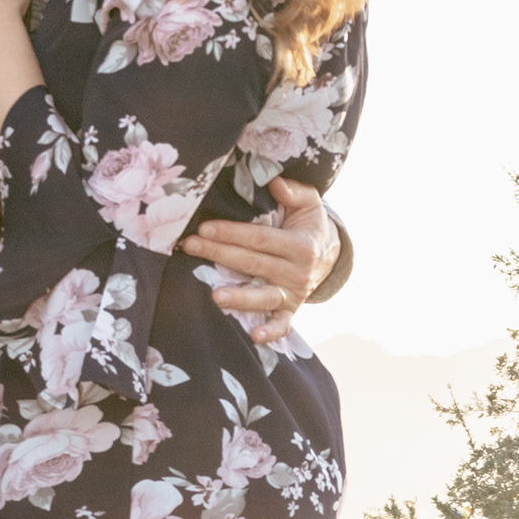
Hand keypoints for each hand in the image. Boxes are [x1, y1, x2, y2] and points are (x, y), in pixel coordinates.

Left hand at [183, 177, 339, 344]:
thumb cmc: (308, 225)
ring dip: (240, 297)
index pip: (260, 238)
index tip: (204, 228)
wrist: (328, 255)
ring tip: (216, 296)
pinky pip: (282, 325)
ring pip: (264, 297)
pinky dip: (271, 332)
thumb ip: (294, 191)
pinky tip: (254, 336)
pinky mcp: (290, 311)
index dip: (232, 233)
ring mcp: (293, 294)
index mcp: (300, 245)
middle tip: (190, 246)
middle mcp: (297, 272)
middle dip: (220, 254)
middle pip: (253, 264)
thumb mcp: (309, 204)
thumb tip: (274, 181)